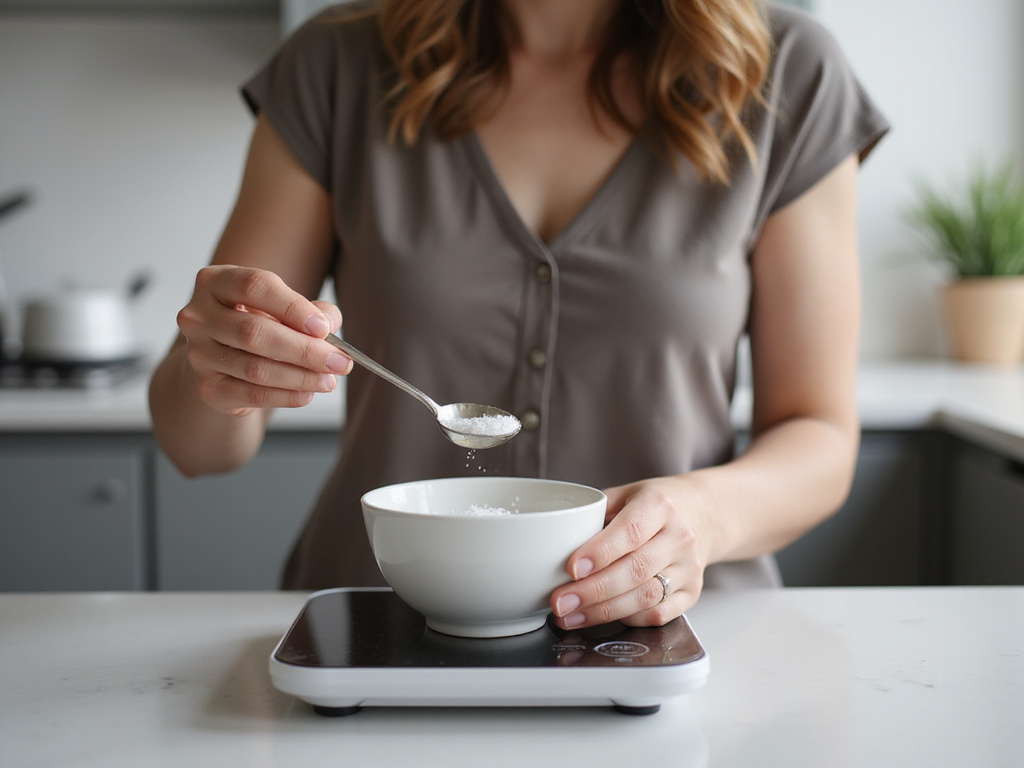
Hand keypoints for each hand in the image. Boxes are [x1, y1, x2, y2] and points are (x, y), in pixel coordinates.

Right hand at [175, 265, 349, 415]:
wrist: (225, 358)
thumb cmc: (260, 323)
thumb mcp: (285, 307)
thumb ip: (312, 311)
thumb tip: (328, 327)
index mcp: (216, 282)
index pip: (255, 286)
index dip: (293, 307)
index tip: (324, 328)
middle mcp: (198, 316)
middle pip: (254, 332)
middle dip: (304, 350)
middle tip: (339, 362)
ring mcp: (198, 354)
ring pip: (256, 368)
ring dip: (301, 377)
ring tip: (329, 380)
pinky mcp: (208, 387)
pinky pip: (252, 394)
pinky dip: (286, 396)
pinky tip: (308, 393)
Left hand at [549, 477, 712, 628]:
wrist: (703, 514)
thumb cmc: (656, 505)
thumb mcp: (626, 494)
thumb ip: (594, 515)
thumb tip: (555, 544)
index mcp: (660, 505)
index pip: (630, 531)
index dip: (600, 552)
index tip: (572, 568)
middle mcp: (680, 537)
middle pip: (636, 570)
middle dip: (593, 591)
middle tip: (560, 602)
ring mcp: (689, 568)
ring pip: (646, 598)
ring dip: (604, 612)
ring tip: (571, 616)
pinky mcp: (692, 593)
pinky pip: (659, 615)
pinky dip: (627, 620)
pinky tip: (601, 618)